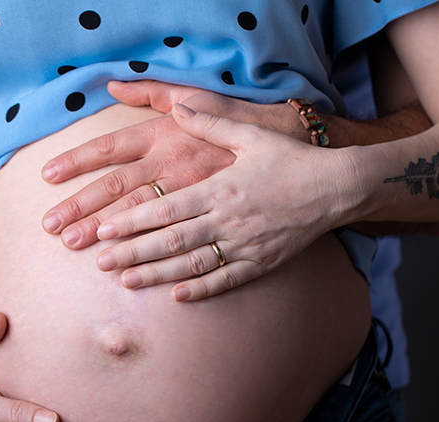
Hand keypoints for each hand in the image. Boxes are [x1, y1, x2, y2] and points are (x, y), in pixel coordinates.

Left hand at [93, 104, 357, 300]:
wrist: (337, 187)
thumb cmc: (291, 159)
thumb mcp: (250, 134)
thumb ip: (210, 122)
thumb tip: (176, 106)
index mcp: (221, 187)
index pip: (167, 209)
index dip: (132, 221)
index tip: (104, 230)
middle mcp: (229, 219)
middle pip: (172, 240)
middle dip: (133, 252)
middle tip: (101, 261)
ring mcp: (246, 244)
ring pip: (193, 264)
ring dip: (157, 274)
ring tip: (126, 281)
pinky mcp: (262, 263)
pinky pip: (227, 280)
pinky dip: (201, 290)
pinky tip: (176, 297)